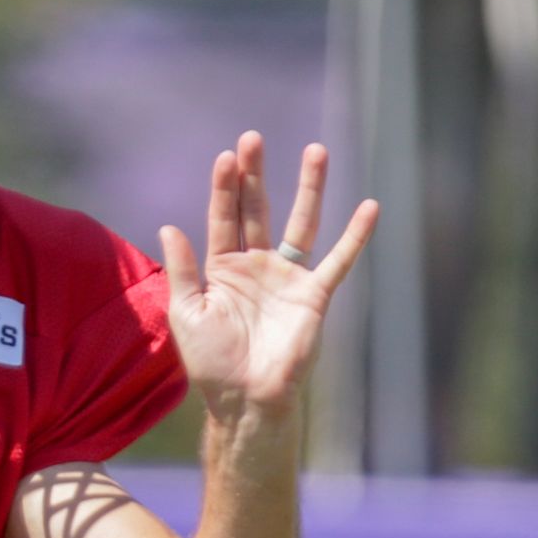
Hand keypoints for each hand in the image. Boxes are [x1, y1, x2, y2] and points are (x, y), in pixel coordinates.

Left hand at [158, 132, 377, 421]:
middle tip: (253, 138)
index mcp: (221, 267)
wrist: (247, 399)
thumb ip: (182, 269)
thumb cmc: (212, 362)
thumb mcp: (186, 313)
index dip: (224, 187)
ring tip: (316, 150)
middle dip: (256, 174)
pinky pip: (338, 261)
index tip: (226, 156)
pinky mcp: (314, 295)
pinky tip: (369, 206)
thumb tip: (168, 225)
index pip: (223, 217)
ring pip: (301, 223)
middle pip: (257, 209)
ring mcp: (287, 277)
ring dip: (309, 188)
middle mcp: (256, 265)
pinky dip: (355, 235)